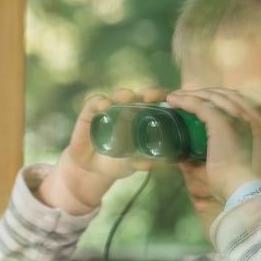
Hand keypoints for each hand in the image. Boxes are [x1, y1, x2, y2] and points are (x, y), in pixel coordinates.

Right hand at [39, 86, 165, 213]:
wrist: (93, 170)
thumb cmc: (119, 162)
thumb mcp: (133, 164)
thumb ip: (142, 162)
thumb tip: (149, 163)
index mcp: (145, 119)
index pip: (158, 103)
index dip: (164, 98)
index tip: (170, 101)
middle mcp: (129, 110)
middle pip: (141, 94)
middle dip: (148, 91)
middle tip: (150, 96)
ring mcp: (110, 109)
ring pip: (118, 95)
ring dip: (123, 94)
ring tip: (127, 97)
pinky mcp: (90, 113)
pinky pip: (95, 102)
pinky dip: (100, 101)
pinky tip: (104, 105)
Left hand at [165, 88, 260, 201]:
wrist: (239, 187)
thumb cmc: (231, 182)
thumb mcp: (215, 169)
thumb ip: (200, 165)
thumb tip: (184, 163)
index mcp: (249, 126)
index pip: (231, 103)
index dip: (212, 99)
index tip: (194, 101)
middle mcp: (245, 117)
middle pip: (221, 95)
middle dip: (200, 93)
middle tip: (181, 96)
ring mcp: (234, 118)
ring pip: (211, 97)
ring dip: (190, 95)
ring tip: (173, 97)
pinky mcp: (222, 122)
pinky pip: (201, 106)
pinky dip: (186, 101)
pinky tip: (174, 100)